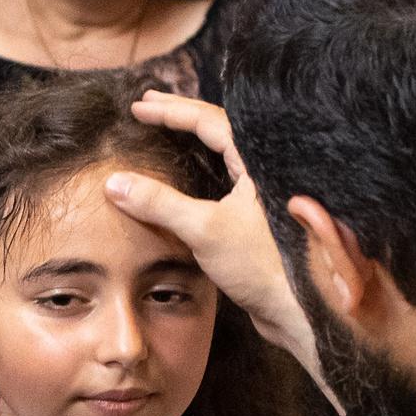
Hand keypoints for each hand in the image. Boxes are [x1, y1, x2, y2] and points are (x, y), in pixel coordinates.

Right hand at [110, 92, 330, 402]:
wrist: (300, 311)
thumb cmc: (266, 267)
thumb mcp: (205, 230)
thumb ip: (159, 204)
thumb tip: (115, 182)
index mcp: (260, 162)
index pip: (211, 120)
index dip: (172, 111)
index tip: (140, 106)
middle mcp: (264, 172)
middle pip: (219, 131)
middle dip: (181, 117)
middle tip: (149, 104)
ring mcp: (262, 196)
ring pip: (222, 156)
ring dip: (191, 143)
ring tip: (164, 132)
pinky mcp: (257, 220)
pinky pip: (223, 183)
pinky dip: (199, 174)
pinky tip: (184, 178)